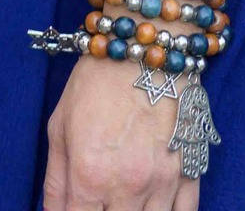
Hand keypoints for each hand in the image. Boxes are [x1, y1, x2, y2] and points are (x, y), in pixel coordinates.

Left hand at [42, 56, 200, 210]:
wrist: (143, 50)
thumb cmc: (95, 84)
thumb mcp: (59, 126)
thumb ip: (55, 180)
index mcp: (89, 176)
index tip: (76, 209)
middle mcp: (127, 187)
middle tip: (100, 202)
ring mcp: (162, 184)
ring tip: (123, 201)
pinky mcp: (190, 173)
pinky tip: (153, 205)